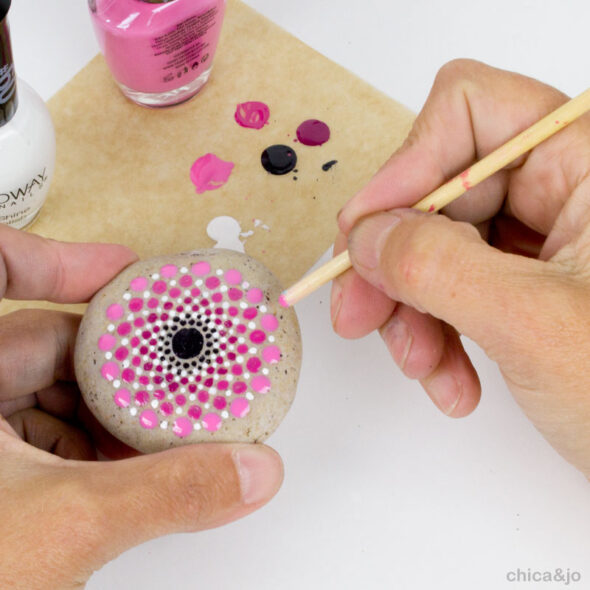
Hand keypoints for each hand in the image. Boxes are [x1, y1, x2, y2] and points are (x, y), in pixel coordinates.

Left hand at [0, 227, 281, 588]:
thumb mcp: (63, 524)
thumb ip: (167, 492)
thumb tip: (246, 469)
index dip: (57, 259)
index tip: (119, 270)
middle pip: (41, 345)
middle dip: (112, 366)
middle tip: (164, 370)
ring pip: (43, 396)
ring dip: (103, 416)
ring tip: (151, 434)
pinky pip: (36, 437)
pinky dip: (82, 448)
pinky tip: (117, 472)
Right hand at [331, 59, 589, 477]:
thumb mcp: (534, 325)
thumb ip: (438, 267)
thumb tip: (366, 236)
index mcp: (589, 163)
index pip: (471, 111)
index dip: (406, 168)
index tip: (363, 236)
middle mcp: (566, 189)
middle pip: (439, 192)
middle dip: (395, 262)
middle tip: (359, 316)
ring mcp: (545, 241)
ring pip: (437, 248)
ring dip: (413, 311)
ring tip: (423, 368)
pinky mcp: (529, 284)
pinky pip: (456, 289)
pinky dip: (439, 335)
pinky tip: (452, 381)